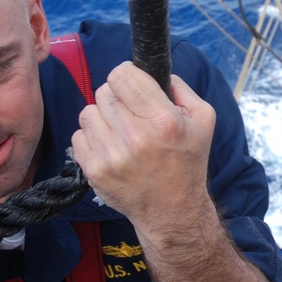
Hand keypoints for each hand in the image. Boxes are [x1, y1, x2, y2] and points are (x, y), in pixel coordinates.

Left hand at [71, 62, 216, 233]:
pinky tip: (111, 147)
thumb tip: (154, 70)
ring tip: (119, 130)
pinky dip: (92, 138)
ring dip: (102, 116)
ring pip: (88, 111)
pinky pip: (78, 135)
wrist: (173, 210)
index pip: (122, 75)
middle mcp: (135, 137)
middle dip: (117, 96)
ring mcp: (111, 155)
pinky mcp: (94, 171)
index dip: (126, 74)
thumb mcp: (203, 120)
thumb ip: (181, 88)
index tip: (131, 83)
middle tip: (130, 111)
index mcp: (163, 121)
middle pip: (104, 91)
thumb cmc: (187, 162)